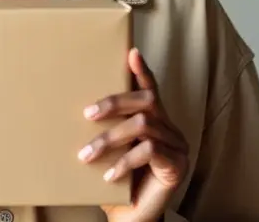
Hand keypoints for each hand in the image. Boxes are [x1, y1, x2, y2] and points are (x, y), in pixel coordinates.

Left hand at [78, 48, 188, 221]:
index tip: (131, 52)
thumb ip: (105, 130)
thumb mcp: (108, 153)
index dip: (142, 71)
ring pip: (143, 126)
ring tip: (87, 155)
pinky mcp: (177, 166)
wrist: (130, 220)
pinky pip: (149, 151)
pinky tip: (109, 175)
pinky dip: (125, 162)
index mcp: (155, 122)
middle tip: (88, 113)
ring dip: (110, 138)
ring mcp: (177, 147)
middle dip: (115, 102)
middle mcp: (170, 130)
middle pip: (147, 101)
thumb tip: (80, 111)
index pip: (150, 90)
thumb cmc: (116, 185)